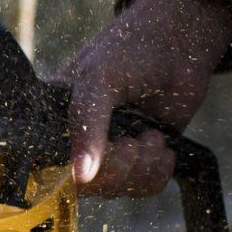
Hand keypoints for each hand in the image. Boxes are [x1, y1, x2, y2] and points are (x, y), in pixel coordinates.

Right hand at [59, 0, 231, 196]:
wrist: (182, 42)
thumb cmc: (130, 49)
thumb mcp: (98, 80)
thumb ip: (86, 126)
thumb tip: (80, 177)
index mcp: (55, 119)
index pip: (49, 166)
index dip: (73, 173)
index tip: (99, 158)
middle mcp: (79, 140)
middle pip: (86, 186)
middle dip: (117, 168)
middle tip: (134, 141)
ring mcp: (111, 150)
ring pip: (117, 188)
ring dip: (141, 167)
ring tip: (153, 136)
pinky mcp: (141, 157)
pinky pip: (142, 187)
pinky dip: (157, 174)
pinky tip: (163, 147)